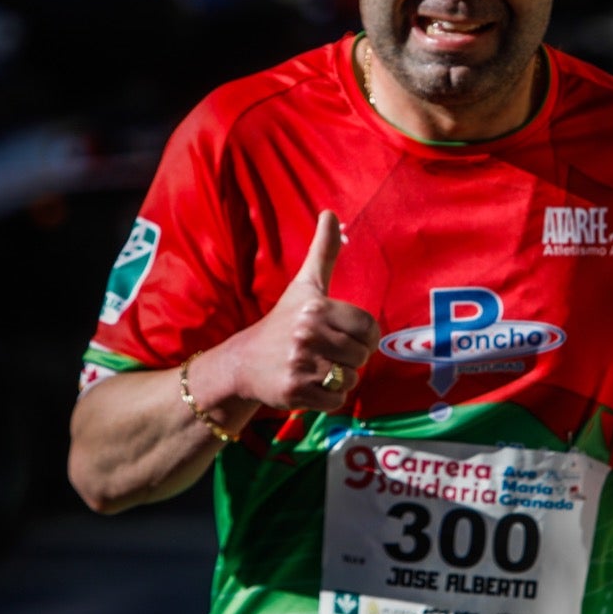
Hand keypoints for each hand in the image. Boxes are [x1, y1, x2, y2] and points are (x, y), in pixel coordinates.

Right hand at [229, 211, 378, 411]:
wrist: (243, 363)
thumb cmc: (282, 322)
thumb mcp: (305, 285)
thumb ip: (323, 251)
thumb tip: (331, 212)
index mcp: (317, 307)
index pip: (369, 328)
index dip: (363, 336)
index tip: (343, 336)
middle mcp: (308, 334)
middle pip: (362, 355)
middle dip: (350, 359)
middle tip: (326, 354)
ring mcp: (301, 364)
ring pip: (351, 379)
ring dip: (340, 379)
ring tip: (316, 368)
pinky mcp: (296, 391)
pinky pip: (336, 401)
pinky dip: (328, 398)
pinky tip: (310, 385)